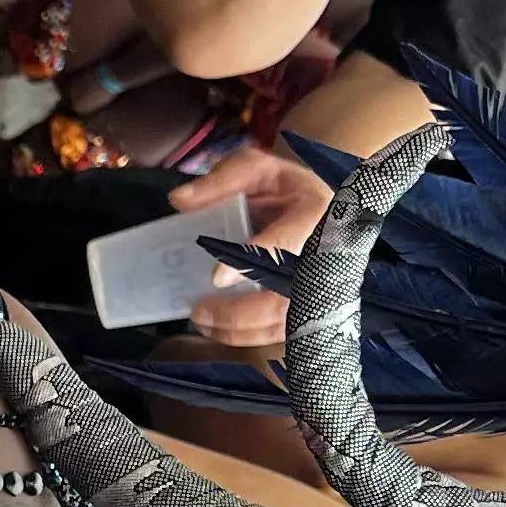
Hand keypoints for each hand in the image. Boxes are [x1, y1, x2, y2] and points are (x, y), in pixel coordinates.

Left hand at [178, 145, 331, 349]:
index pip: (288, 242)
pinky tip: (220, 331)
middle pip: (288, 297)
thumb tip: (179, 200)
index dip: (254, 261)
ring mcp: (324, 284)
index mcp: (315, 214)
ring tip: (202, 321)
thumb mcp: (257, 169)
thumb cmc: (285, 188)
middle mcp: (326, 254)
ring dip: (241, 330)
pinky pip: (283, 334)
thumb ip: (221, 180)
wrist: (318, 206)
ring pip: (286, 323)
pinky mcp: (314, 306)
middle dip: (240, 311)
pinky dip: (250, 337)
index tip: (217, 276)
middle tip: (199, 309)